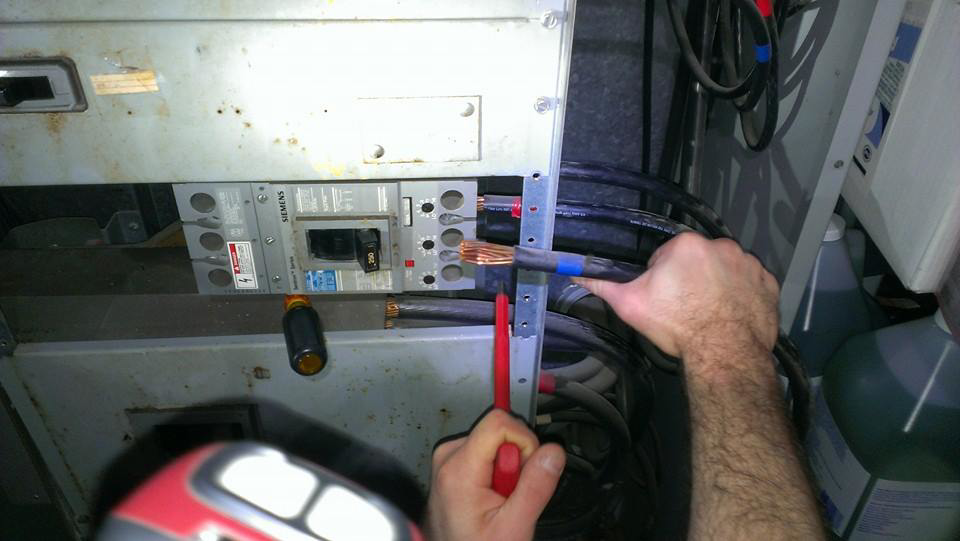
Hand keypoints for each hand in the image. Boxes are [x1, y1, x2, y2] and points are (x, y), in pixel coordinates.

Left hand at [426, 409, 564, 540]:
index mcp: (459, 469)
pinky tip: (492, 496)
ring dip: (508, 469)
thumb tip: (553, 452)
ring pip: (496, 441)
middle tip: (511, 495)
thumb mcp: (514, 527)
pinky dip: (498, 471)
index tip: (526, 472)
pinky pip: (489, 451)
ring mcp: (450, 459)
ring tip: (500, 500)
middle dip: (517, 460)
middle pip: (500, 431)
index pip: (499, 422)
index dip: (524, 442)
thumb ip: (536, 487)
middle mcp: (449, 457)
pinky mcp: (456, 463)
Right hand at [574, 233, 778, 367]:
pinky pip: (751, 282)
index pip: (667, 256)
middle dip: (691, 278)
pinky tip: (731, 314)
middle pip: (697, 260)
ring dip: (717, 284)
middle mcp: (720, 245)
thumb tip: (578, 273)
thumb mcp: (631, 305)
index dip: (662, 279)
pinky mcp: (768, 282)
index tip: (664, 299)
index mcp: (686, 244)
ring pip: (725, 269)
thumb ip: (604, 285)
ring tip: (709, 313)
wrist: (724, 353)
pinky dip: (742, 294)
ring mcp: (748, 263)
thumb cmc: (676, 325)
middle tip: (686, 308)